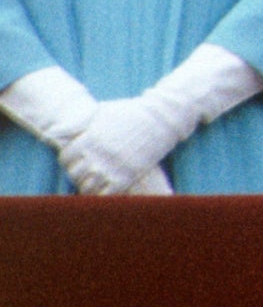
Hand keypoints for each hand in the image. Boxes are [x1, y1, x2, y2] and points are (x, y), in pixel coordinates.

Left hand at [58, 95, 183, 195]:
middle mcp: (96, 155)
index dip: (69, 159)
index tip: (76, 159)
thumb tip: (56, 129)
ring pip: (87, 186)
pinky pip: (105, 194)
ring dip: (89, 184)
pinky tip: (106, 189)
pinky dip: (102, 194)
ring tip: (95, 181)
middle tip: (86, 170)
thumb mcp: (103, 112)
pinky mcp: (125, 177)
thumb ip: (80, 122)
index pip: (66, 158)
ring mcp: (110, 167)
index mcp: (88, 139)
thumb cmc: (133, 112)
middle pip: (74, 173)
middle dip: (78, 172)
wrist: (162, 118)